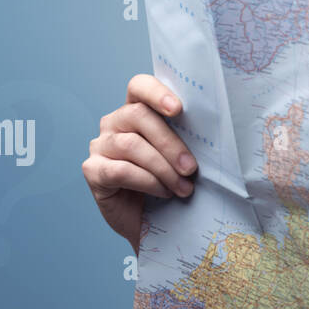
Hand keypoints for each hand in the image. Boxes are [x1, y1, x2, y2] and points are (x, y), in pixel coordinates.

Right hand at [82, 74, 196, 254]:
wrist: (155, 222)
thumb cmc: (173, 181)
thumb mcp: (184, 154)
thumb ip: (190, 135)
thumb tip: (215, 126)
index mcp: (137, 110)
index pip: (138, 86)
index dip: (157, 92)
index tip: (178, 109)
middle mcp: (114, 123)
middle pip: (138, 115)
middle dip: (170, 143)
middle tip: (191, 168)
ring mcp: (100, 145)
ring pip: (131, 145)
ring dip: (162, 168)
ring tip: (183, 188)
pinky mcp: (93, 171)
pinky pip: (120, 170)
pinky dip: (147, 181)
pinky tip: (163, 192)